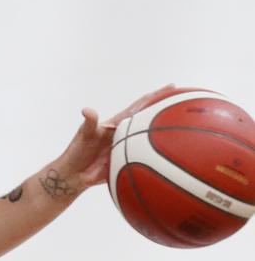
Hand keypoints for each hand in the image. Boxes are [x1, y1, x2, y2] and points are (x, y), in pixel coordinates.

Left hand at [54, 84, 175, 191]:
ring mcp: (127, 147)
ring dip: (165, 132)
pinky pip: (148, 158)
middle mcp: (124, 133)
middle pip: (148, 119)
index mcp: (116, 123)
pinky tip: (173, 161)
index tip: (171, 87)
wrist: (74, 174)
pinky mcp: (128, 161)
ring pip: (150, 138)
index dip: (154, 96)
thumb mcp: (84, 135)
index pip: (139, 106)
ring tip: (185, 127)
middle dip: (165, 109)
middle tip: (184, 101)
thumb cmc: (77, 151)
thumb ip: (89, 123)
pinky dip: (159, 157)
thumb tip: (87, 110)